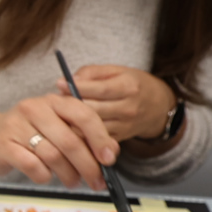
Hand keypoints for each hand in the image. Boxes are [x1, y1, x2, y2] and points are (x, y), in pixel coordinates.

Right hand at [0, 92, 116, 188]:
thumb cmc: (27, 134)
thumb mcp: (55, 127)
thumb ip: (81, 136)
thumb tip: (111, 152)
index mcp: (53, 101)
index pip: (84, 115)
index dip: (100, 138)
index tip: (109, 159)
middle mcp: (34, 109)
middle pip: (70, 141)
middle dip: (88, 166)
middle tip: (97, 181)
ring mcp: (17, 126)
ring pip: (53, 156)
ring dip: (68, 175)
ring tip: (72, 182)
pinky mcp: (3, 145)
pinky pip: (33, 167)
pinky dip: (44, 176)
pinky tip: (45, 176)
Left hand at [59, 64, 175, 142]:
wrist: (158, 107)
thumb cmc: (132, 84)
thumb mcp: (117, 71)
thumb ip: (92, 73)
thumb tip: (69, 80)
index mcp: (128, 87)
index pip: (100, 89)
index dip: (78, 87)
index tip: (59, 84)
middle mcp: (128, 108)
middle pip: (94, 110)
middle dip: (71, 107)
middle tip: (53, 102)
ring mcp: (124, 126)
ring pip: (92, 128)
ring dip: (72, 123)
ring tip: (57, 116)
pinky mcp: (119, 138)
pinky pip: (95, 140)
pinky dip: (80, 135)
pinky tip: (67, 129)